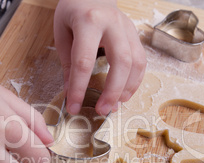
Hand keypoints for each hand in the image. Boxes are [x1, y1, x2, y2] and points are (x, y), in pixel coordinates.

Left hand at [54, 0, 146, 114]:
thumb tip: (71, 92)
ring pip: (136, 63)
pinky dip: (135, 81)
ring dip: (127, 88)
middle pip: (121, 62)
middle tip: (102, 110)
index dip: (78, 88)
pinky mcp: (135, 35)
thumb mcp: (62, 33)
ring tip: (114, 105)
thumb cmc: (74, 12)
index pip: (84, 61)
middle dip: (112, 90)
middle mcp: (113, 24)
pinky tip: (124, 93)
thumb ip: (68, 63)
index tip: (73, 107)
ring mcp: (128, 29)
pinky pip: (141, 61)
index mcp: (88, 22)